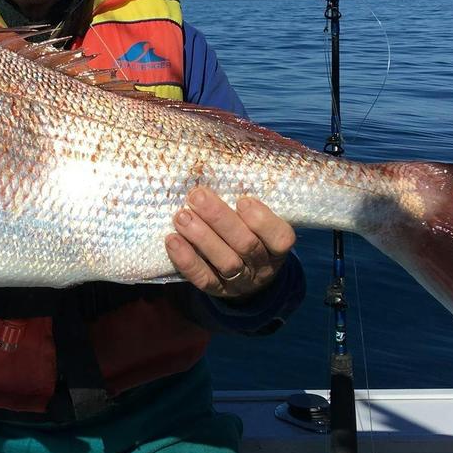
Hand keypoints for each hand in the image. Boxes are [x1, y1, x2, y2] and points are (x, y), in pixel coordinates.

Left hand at [165, 187, 294, 302]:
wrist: (247, 277)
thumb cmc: (250, 234)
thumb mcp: (258, 221)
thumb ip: (247, 202)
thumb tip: (222, 161)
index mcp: (277, 247)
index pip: (281, 238)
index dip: (262, 220)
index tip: (242, 200)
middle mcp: (262, 266)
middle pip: (246, 245)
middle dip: (220, 219)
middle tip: (197, 196)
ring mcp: (241, 281)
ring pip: (226, 262)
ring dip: (202, 237)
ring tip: (181, 216)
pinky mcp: (218, 291)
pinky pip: (203, 279)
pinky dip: (187, 260)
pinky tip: (172, 240)